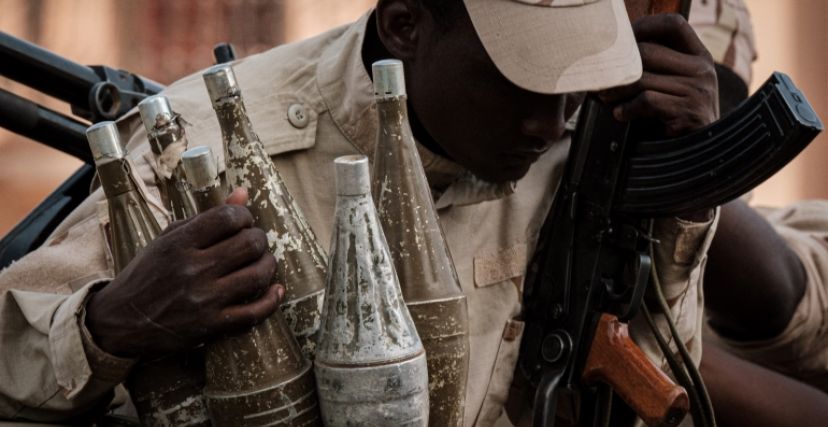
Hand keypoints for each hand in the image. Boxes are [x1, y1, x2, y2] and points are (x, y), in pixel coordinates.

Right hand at [86, 188, 283, 357]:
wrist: (118, 322)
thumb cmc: (147, 275)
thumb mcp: (168, 239)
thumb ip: (207, 217)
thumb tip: (243, 193)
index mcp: (179, 243)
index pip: (229, 218)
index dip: (244, 217)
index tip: (242, 223)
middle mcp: (192, 269)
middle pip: (250, 244)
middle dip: (260, 240)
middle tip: (254, 245)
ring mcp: (203, 299)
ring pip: (258, 275)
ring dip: (268, 266)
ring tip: (262, 264)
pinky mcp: (210, 326)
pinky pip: (254, 313)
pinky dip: (271, 300)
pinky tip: (274, 291)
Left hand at [597, 14, 718, 136]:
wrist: (701, 152)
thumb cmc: (678, 118)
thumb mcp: (672, 87)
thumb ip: (652, 70)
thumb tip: (608, 62)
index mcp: (699, 56)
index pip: (674, 25)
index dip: (645, 26)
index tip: (622, 41)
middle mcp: (702, 69)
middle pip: (648, 52)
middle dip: (618, 67)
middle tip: (602, 80)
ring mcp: (698, 90)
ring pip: (643, 77)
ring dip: (617, 90)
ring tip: (606, 98)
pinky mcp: (688, 112)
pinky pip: (648, 101)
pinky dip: (628, 108)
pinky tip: (620, 115)